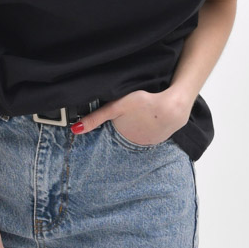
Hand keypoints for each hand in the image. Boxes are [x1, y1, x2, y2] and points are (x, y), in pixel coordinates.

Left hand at [73, 88, 191, 145]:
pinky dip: (150, 126)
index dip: (114, 124)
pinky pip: (152, 132)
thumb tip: (75, 130)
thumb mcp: (116, 107)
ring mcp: (150, 142)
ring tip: (142, 114)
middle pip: (126, 132)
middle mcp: (136, 144)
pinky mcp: (162, 137)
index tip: (117, 118)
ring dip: (139, 125)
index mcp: (123, 137)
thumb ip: (96, 117)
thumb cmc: (145, 103)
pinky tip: (151, 117)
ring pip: (139, 132)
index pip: (113, 131)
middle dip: (126, 125)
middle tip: (132, 113)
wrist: (174, 107)